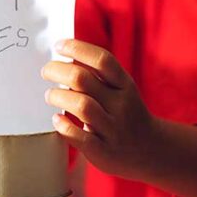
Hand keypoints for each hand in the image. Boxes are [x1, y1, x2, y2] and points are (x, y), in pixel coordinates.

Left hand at [41, 39, 157, 182]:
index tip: (58, 46)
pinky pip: (81, 137)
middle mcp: (121, 105)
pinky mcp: (104, 151)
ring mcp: (113, 129)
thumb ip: (98, 76)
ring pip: (81, 105)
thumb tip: (65, 58)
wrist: (150, 150)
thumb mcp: (121, 90)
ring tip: (50, 95)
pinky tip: (57, 120)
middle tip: (46, 71)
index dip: (78, 48)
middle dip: (58, 71)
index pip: (102, 60)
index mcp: (125, 85)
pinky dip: (65, 127)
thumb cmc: (125, 113)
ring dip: (58, 97)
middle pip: (83, 79)